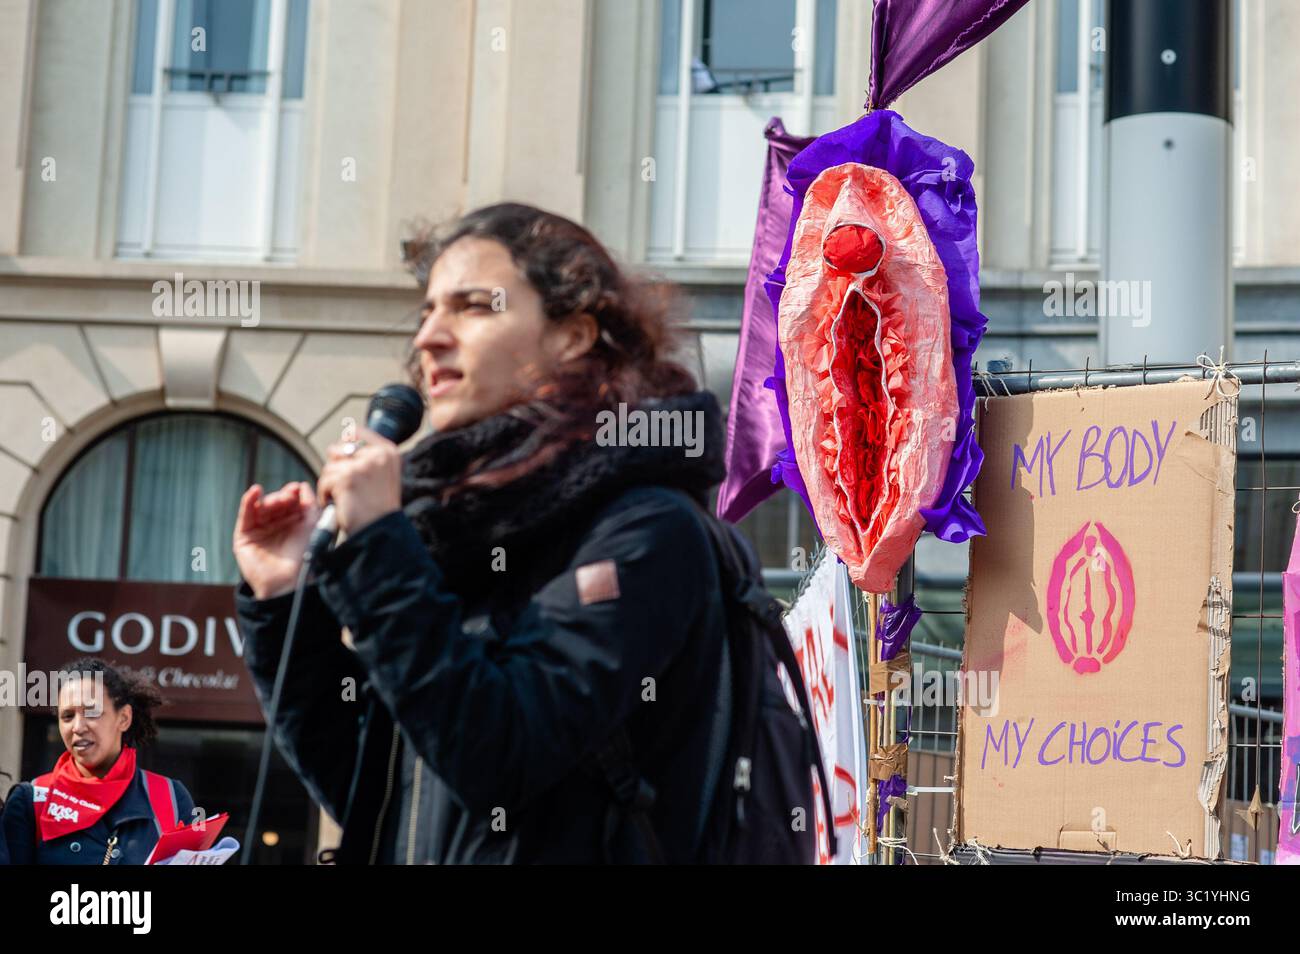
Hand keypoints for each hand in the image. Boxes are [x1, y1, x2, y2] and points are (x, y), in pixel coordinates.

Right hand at [233, 481, 319, 599]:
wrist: (288, 579)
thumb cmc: (304, 554)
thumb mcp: (312, 524)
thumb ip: (309, 503)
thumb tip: (302, 485)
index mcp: (293, 523)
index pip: (290, 502)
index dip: (292, 494)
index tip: (296, 489)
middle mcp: (276, 526)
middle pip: (276, 503)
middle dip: (282, 498)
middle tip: (288, 498)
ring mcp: (260, 530)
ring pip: (261, 507)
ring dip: (269, 500)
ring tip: (277, 502)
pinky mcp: (244, 536)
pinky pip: (245, 515)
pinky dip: (249, 501)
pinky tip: (254, 492)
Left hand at [317, 425, 401, 537]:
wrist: (380, 531)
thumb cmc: (379, 509)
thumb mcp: (383, 477)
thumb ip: (368, 459)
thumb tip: (338, 446)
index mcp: (388, 452)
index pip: (359, 432)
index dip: (345, 442)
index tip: (341, 455)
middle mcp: (377, 455)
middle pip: (339, 449)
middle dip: (336, 467)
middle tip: (342, 486)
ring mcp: (362, 465)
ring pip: (329, 467)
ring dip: (330, 484)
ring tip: (341, 499)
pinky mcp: (347, 477)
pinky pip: (324, 481)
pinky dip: (325, 495)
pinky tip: (337, 504)